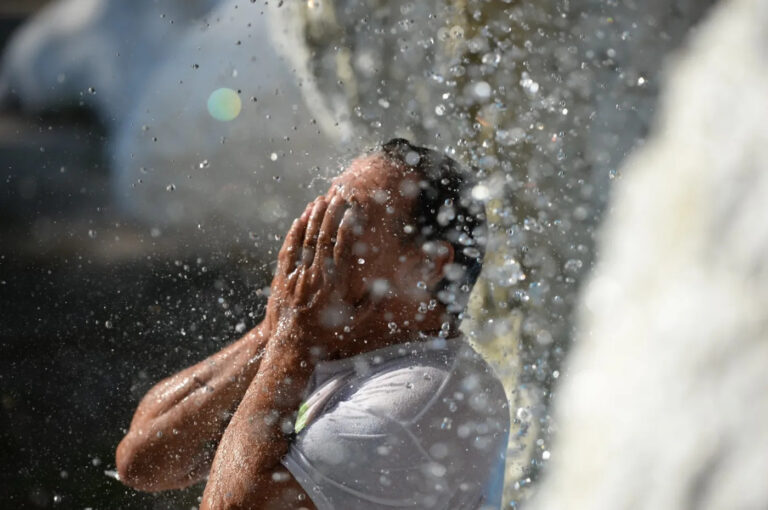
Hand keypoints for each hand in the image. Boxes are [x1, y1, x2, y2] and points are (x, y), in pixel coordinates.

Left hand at [265, 194, 384, 358]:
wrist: (292, 348)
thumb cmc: (326, 337)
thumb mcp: (354, 322)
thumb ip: (370, 303)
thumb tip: (385, 287)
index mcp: (335, 284)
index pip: (343, 247)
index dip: (349, 225)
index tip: (354, 209)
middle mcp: (315, 275)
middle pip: (324, 236)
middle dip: (332, 213)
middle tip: (339, 195)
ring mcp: (297, 275)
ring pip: (306, 239)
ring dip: (314, 217)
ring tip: (321, 199)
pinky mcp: (282, 277)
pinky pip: (289, 249)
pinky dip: (295, 232)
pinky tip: (300, 219)